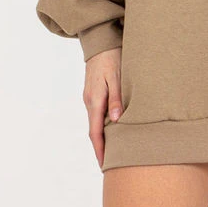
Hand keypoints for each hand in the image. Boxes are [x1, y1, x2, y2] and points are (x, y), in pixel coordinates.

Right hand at [83, 47, 122, 168]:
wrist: (99, 42)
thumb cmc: (112, 58)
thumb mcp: (118, 77)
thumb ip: (117, 99)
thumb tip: (117, 120)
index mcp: (95, 100)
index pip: (95, 132)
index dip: (100, 149)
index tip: (104, 164)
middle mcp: (89, 101)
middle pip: (94, 131)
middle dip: (100, 148)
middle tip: (110, 164)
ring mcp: (89, 97)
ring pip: (95, 122)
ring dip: (102, 138)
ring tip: (112, 151)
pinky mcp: (92, 93)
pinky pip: (96, 114)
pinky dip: (102, 126)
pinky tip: (112, 131)